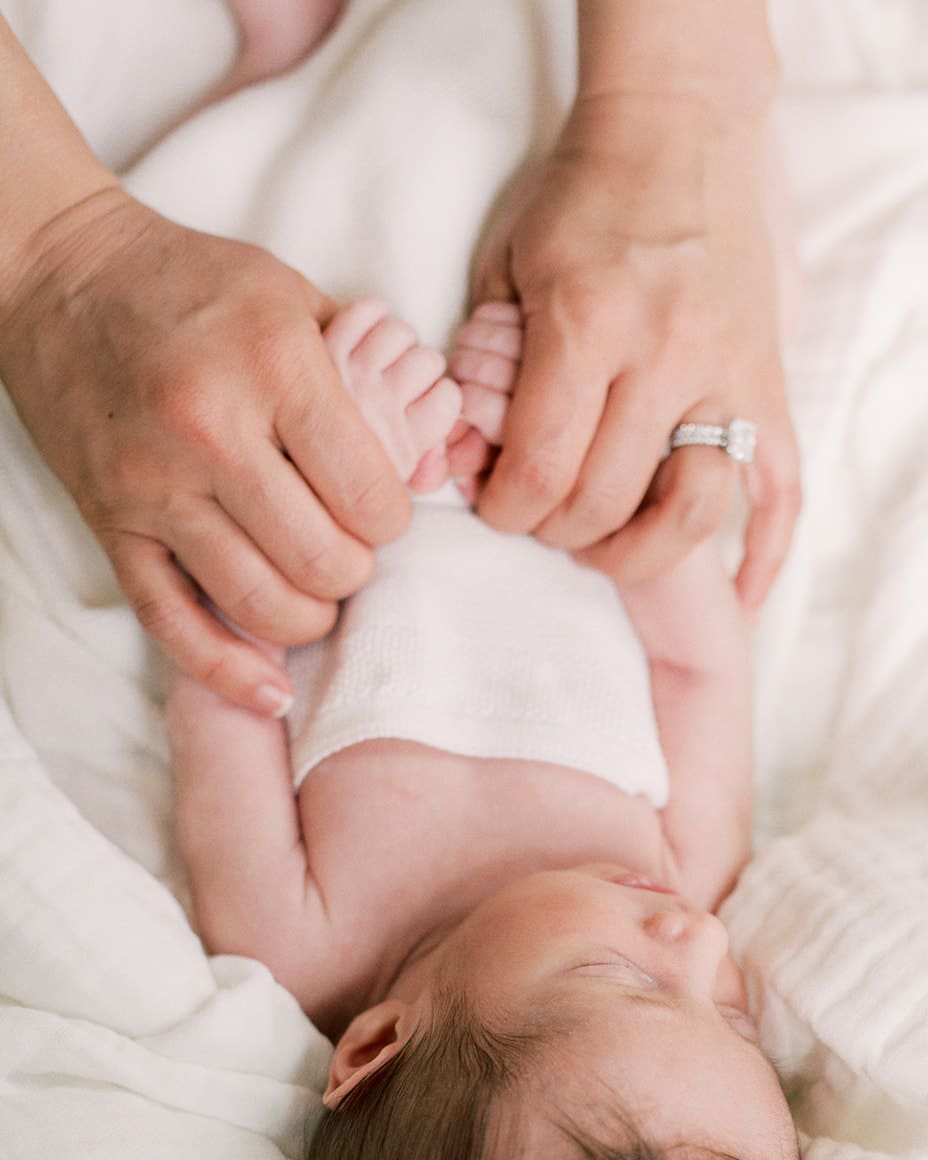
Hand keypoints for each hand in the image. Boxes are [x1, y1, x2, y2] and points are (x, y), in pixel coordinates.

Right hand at [0, 189, 410, 713]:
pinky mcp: (109, 524)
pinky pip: (172, 623)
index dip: (392, 521)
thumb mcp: (295, 298)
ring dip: (307, 618)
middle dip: (355, 573)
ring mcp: (153, 484)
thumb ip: (371, 379)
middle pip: (321, 559)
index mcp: (273, 366)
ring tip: (315, 595)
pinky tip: (269, 692)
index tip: (382, 513)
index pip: (368, 492)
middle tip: (349, 551)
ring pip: (258, 601)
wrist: (62, 272)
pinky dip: (227, 670)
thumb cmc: (195, 285)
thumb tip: (438, 464)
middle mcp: (211, 429)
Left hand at [471, 93, 800, 609]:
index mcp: (590, 323)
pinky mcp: (769, 382)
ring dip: (641, 553)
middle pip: (607, 500)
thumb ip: (487, 362)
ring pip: (694, 511)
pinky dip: (763, 557)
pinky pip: (782, 492)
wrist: (678, 123)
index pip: (542, 467)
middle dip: (557, 532)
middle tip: (540, 520)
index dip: (506, 511)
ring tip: (607, 547)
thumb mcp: (507, 262)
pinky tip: (739, 599)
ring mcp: (729, 373)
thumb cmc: (581, 195)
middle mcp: (667, 355)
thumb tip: (470, 459)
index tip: (494, 507)